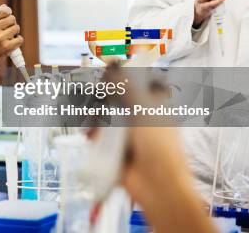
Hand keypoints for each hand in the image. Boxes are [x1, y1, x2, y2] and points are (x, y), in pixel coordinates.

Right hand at [0, 5, 23, 63]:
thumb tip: (5, 7)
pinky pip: (20, 39)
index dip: (7, 12)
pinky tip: (12, 42)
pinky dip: (18, 40)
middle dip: (11, 22)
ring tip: (8, 35)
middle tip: (7, 27)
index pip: (4, 11)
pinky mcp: (7, 47)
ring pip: (16, 28)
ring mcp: (0, 38)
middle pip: (12, 18)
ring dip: (14, 31)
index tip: (7, 15)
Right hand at [100, 65, 216, 232]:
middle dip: (103, 97)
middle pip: (116, 97)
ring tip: (91, 121)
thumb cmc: (159, 147)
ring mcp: (127, 131)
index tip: (108, 72)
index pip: (138, 81)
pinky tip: (89, 134)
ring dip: (95, 116)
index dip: (124, 74)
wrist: (156, 185)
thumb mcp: (142, 109)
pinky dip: (92, 132)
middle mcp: (140, 115)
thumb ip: (125, 85)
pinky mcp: (115, 146)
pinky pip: (99, 134)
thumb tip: (112, 63)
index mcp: (154, 103)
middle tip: (96, 97)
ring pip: (105, 115)